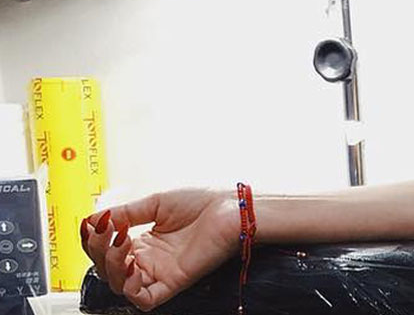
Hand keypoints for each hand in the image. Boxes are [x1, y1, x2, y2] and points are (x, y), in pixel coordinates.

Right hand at [81, 188, 241, 311]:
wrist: (232, 207)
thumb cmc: (204, 202)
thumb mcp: (156, 203)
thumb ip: (125, 213)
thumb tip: (93, 219)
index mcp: (146, 242)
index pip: (107, 251)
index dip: (94, 241)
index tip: (93, 224)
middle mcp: (151, 259)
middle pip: (109, 270)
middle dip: (100, 251)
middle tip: (107, 232)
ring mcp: (161, 272)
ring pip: (121, 285)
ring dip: (112, 266)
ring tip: (121, 242)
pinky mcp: (174, 282)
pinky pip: (144, 298)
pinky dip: (131, 288)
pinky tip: (132, 267)